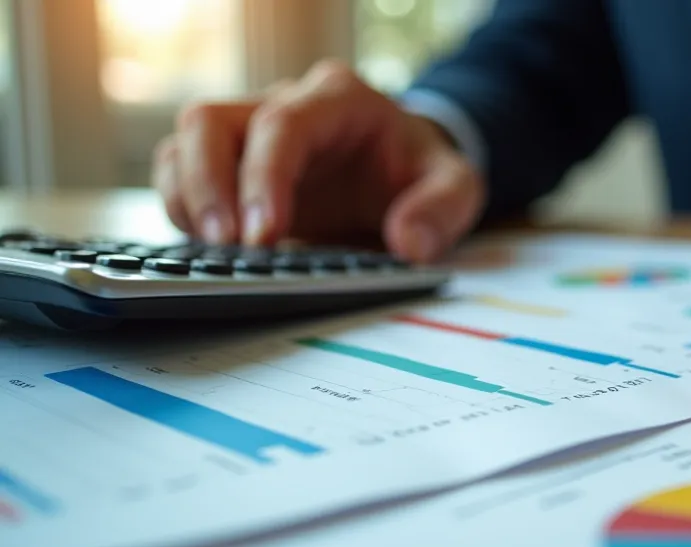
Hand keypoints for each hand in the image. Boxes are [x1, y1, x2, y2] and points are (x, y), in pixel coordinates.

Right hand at [152, 60, 485, 262]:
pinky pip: (183, 173)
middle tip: (225, 246)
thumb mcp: (457, 186)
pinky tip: (207, 247)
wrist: (406, 169)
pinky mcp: (231, 165)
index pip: (283, 124)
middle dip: (209, 185)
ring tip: (212, 252)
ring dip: (187, 197)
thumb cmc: (421, 170)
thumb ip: (442, 209)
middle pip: (211, 121)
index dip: (265, 177)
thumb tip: (410, 244)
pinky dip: (184, 208)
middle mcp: (283, 104)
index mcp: (338, 99)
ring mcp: (250, 132)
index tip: (265, 236)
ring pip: (187, 143)